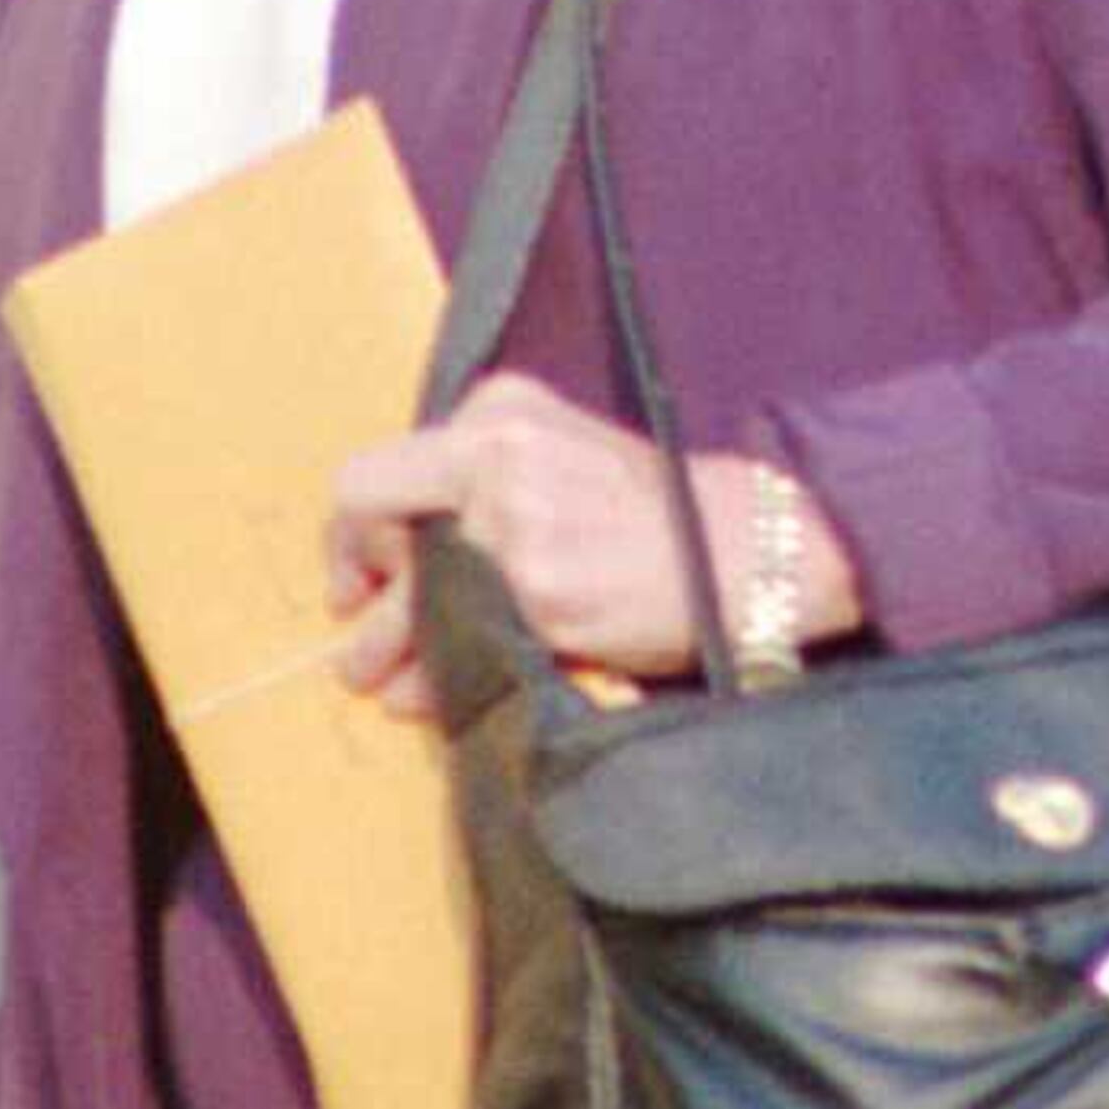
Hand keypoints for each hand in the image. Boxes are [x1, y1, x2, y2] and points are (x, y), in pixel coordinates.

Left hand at [326, 376, 858, 707]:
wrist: (750, 550)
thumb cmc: (658, 518)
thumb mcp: (564, 464)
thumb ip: (480, 496)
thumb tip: (384, 579)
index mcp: (499, 411)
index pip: (372, 475)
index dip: (357, 538)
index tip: (364, 580)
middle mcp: (496, 451)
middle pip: (369, 524)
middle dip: (360, 593)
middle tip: (363, 646)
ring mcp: (513, 519)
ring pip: (402, 598)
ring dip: (380, 650)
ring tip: (383, 684)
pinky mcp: (535, 588)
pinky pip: (452, 645)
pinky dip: (438, 678)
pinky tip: (437, 696)